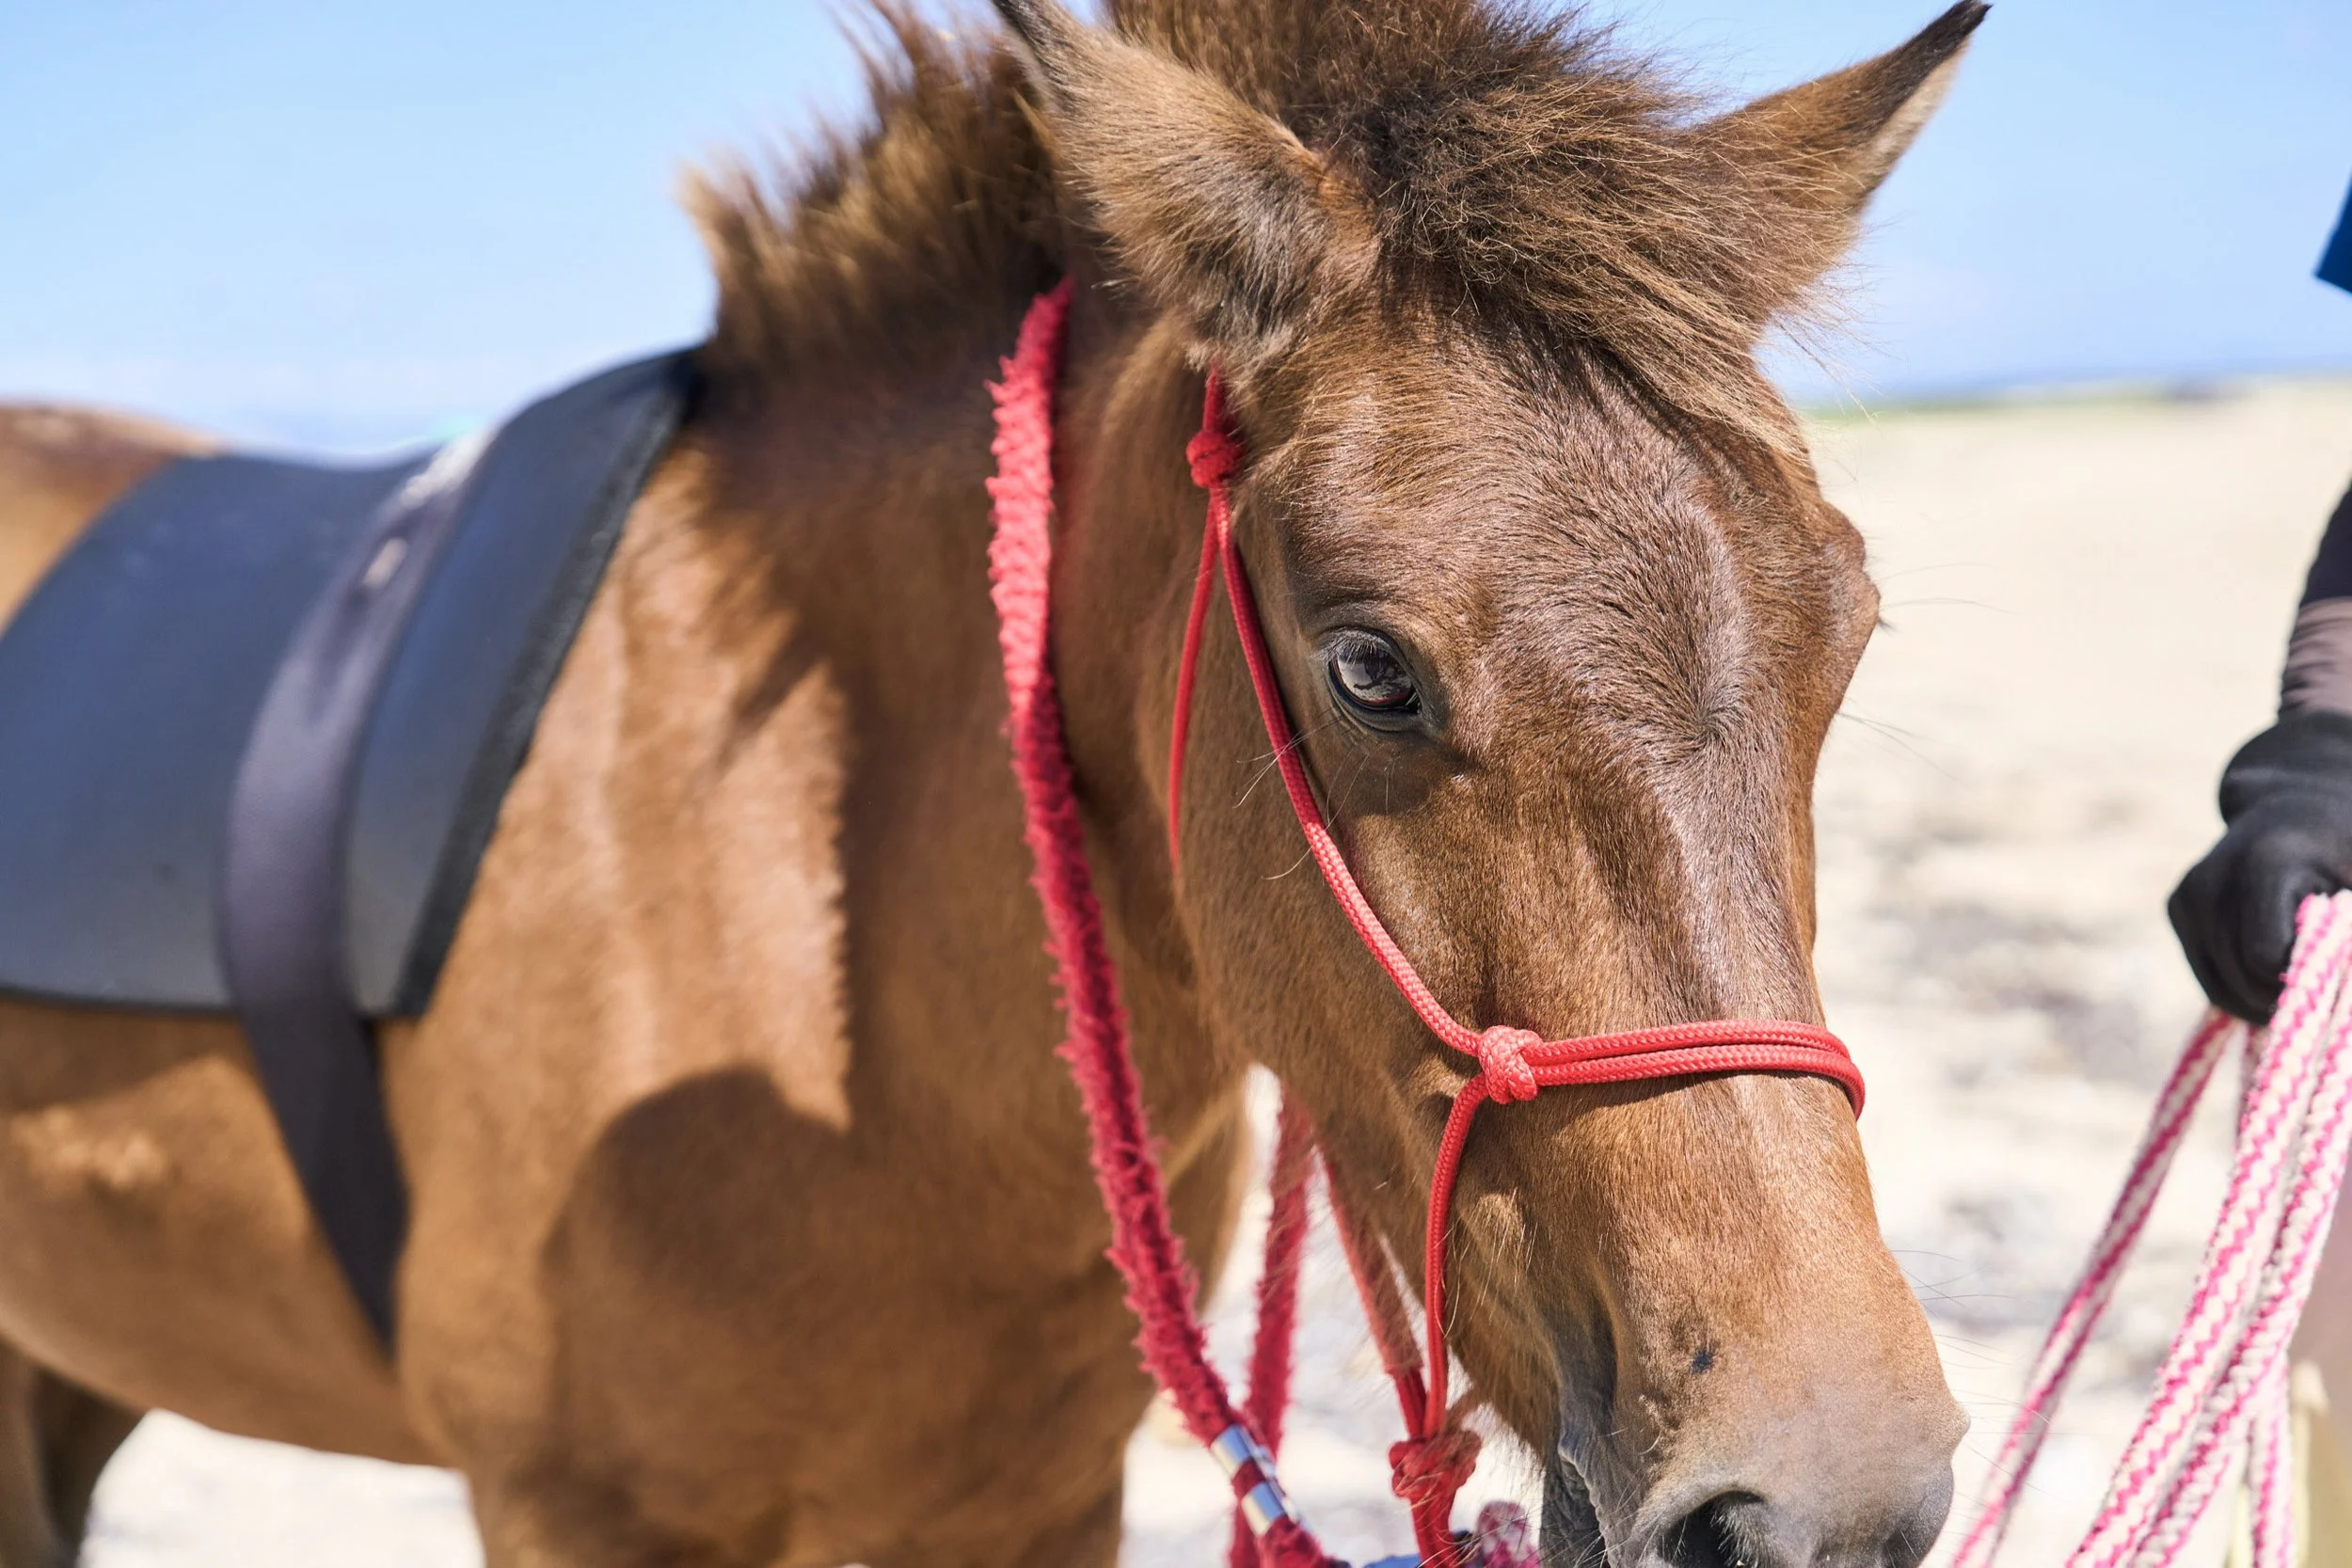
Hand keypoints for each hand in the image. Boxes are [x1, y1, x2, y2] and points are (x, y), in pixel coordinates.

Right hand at [2170, 710, 2351, 1022]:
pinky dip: (2239, 987)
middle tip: (2320, 986)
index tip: (2332, 970)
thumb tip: (2335, 967)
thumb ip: (2348, 932)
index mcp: (2263, 861)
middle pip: (2241, 977)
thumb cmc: (2347, 846)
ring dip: (2261, 1000)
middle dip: (2283, 996)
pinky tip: (2267, 966)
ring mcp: (2188, 893)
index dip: (2303, 977)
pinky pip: (2207, 975)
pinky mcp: (2177, 906)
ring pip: (2218, 986)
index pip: (2266, 955)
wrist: (2300, 808)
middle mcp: (2211, 876)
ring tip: (2297, 980)